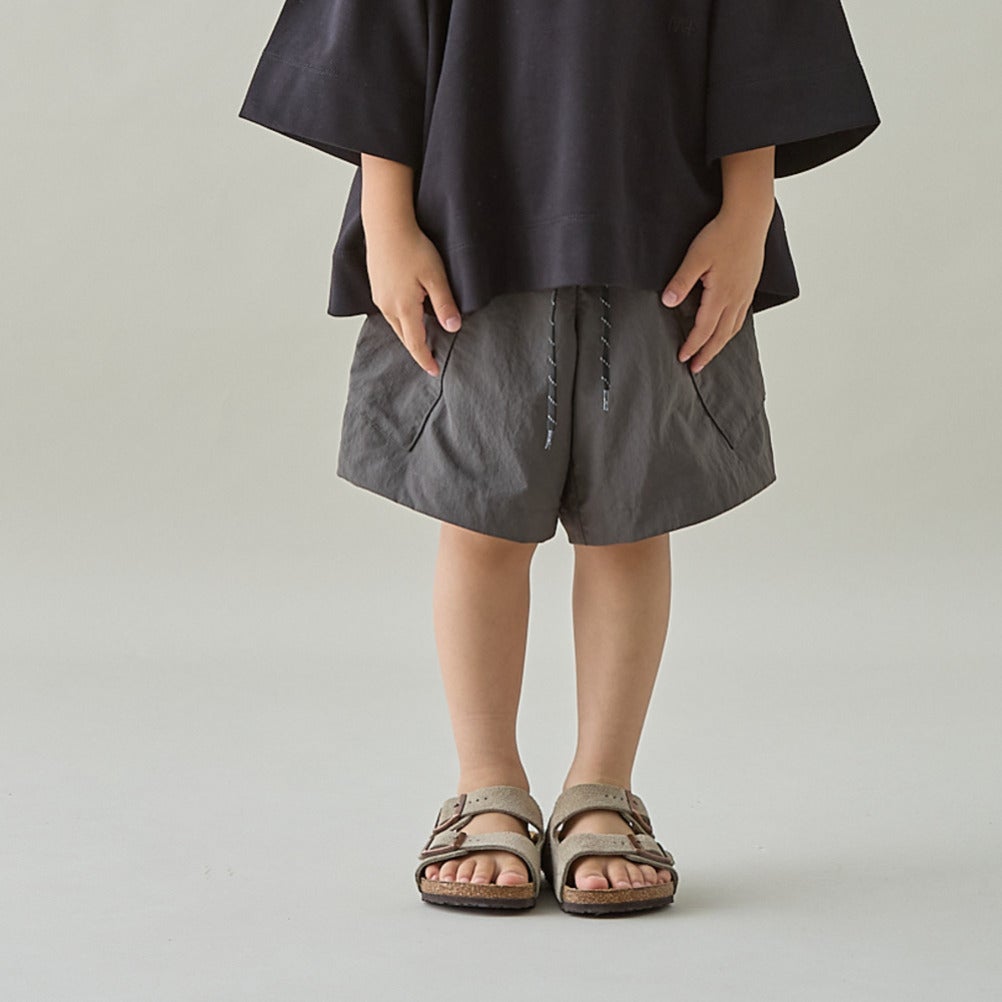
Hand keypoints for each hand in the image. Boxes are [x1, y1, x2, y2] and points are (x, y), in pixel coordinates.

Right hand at [364, 221, 462, 376]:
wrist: (386, 225)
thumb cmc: (412, 246)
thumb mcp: (435, 276)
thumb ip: (445, 304)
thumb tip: (453, 327)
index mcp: (404, 307)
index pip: (416, 343)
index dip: (426, 359)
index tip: (434, 371)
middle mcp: (387, 306)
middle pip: (404, 337)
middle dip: (417, 349)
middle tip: (431, 358)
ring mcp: (379, 297)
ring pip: (396, 325)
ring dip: (409, 335)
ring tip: (422, 340)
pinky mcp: (377, 287)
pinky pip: (389, 312)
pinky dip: (401, 321)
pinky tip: (409, 316)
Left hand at [660, 206, 769, 372]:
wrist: (749, 218)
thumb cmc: (722, 234)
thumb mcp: (696, 257)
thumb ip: (682, 281)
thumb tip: (668, 302)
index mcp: (721, 295)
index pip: (704, 330)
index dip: (692, 346)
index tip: (682, 357)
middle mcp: (736, 298)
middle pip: (721, 336)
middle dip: (707, 354)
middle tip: (696, 367)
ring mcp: (745, 293)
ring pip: (733, 328)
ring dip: (720, 344)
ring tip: (710, 353)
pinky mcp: (750, 285)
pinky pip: (742, 316)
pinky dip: (732, 329)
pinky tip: (727, 329)